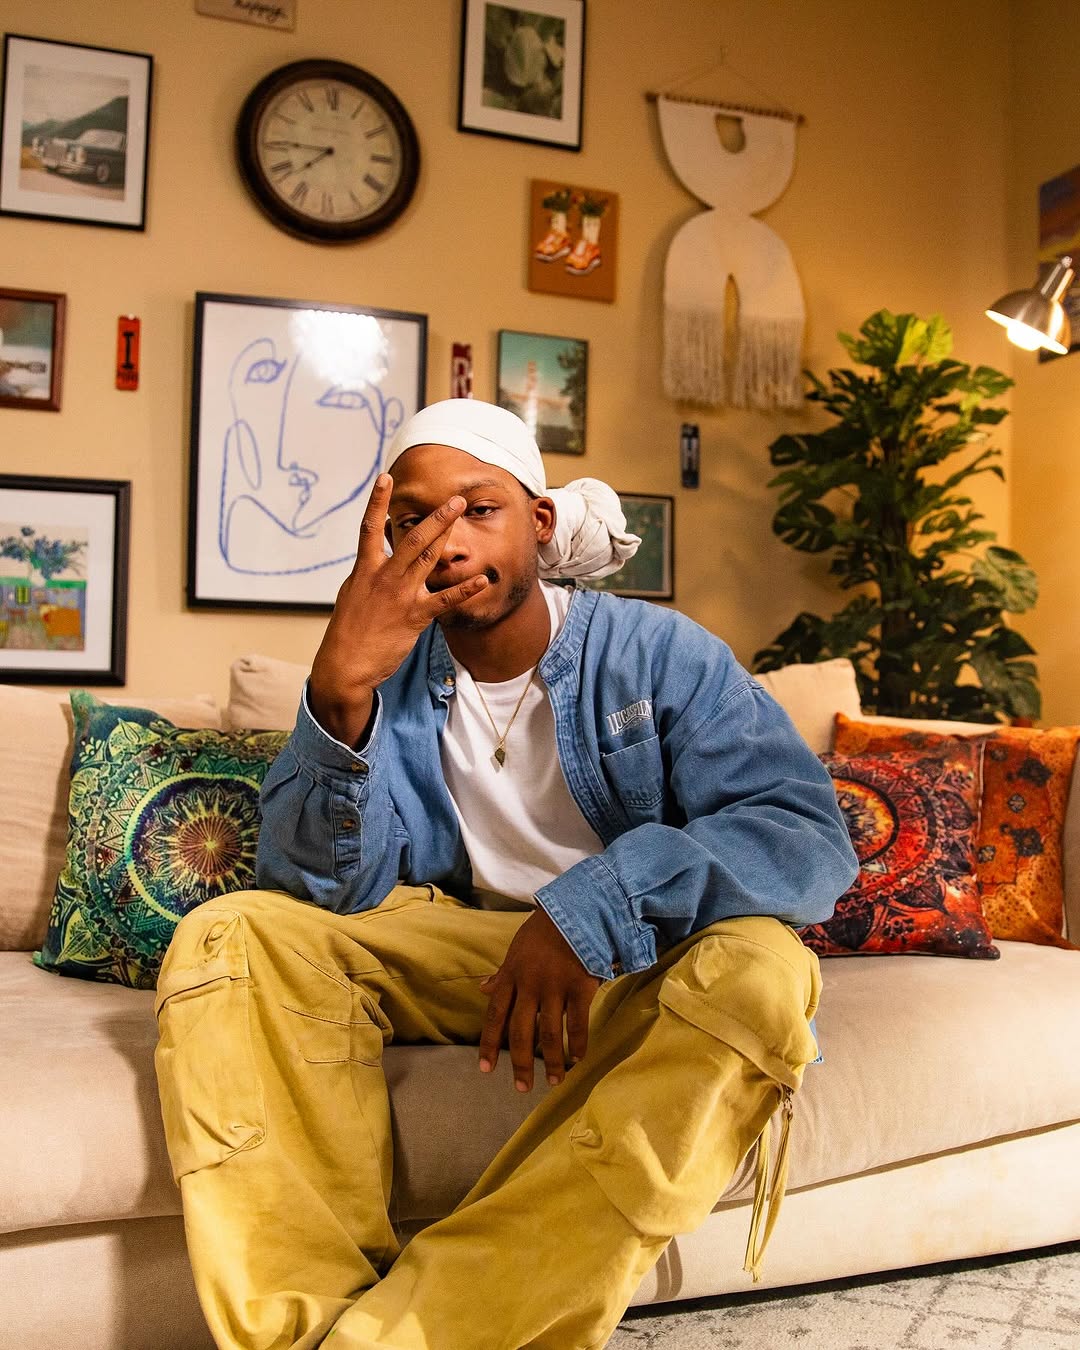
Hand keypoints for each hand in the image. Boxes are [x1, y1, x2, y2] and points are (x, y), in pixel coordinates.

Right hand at [309, 473, 488, 744]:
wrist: (345, 664)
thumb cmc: (348, 630)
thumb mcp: (352, 594)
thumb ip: (367, 573)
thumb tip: (373, 557)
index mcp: (365, 569)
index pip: (369, 528)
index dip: (376, 501)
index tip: (385, 477)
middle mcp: (384, 577)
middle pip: (412, 539)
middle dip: (434, 516)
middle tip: (455, 499)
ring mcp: (400, 595)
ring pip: (428, 559)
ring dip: (447, 535)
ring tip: (462, 516)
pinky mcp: (414, 617)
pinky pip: (444, 600)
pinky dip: (464, 590)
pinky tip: (481, 579)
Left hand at [478, 909, 600, 1091]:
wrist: (578, 908)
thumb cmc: (546, 929)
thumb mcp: (517, 948)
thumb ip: (503, 973)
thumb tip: (483, 988)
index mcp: (512, 975)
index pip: (495, 1015)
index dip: (489, 1044)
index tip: (485, 1070)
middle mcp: (530, 984)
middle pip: (521, 1032)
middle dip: (521, 1063)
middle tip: (522, 1087)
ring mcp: (556, 986)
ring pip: (550, 1033)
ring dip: (553, 1061)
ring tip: (555, 1081)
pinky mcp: (580, 986)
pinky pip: (578, 1022)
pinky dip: (578, 1043)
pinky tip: (578, 1059)